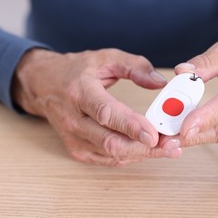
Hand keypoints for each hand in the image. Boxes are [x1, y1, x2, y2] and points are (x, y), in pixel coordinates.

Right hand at [12, 48, 181, 165]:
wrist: (44, 85)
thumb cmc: (77, 70)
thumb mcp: (105, 58)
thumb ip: (135, 66)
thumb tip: (159, 82)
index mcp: (79, 92)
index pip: (106, 113)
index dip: (130, 126)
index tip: (154, 135)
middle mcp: (73, 119)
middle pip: (111, 142)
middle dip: (145, 148)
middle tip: (173, 145)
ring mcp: (73, 138)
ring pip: (112, 154)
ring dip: (142, 154)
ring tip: (167, 148)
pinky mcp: (76, 150)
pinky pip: (108, 160)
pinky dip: (130, 157)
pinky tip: (147, 150)